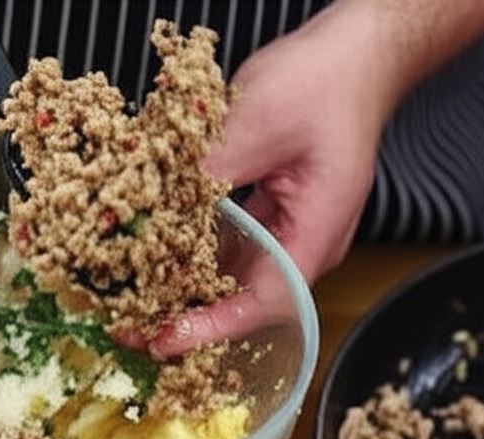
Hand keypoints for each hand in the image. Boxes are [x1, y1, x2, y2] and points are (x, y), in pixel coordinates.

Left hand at [147, 3, 394, 358]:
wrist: (353, 55)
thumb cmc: (327, 83)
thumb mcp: (260, 121)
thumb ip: (210, 169)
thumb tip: (156, 207)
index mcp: (317, 232)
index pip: (265, 302)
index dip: (212, 327)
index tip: (165, 339)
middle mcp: (303, 242)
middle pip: (243, 299)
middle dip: (186, 315)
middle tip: (130, 327)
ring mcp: (286, 229)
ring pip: (231, 275)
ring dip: (184, 287)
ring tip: (132, 299)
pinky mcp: (269, 212)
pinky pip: (227, 245)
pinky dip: (191, 252)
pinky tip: (154, 252)